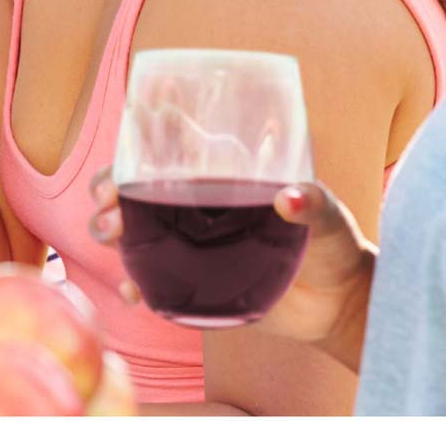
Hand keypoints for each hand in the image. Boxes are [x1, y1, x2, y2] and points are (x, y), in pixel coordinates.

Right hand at [88, 168, 374, 368]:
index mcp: (220, 176)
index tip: (126, 141)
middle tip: (107, 201)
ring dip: (107, 227)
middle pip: (134, 186)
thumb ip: (313, 204)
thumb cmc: (334, 244)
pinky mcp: (191, 284)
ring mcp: (188, 245)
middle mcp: (195, 206)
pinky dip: (131, 283)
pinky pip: (149, 281)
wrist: (338, 304)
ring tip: (110, 235)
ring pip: (130, 228)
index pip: (168, 147)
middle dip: (107, 186)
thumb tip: (291, 196)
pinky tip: (132, 292)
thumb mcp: (328, 217)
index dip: (137, 140)